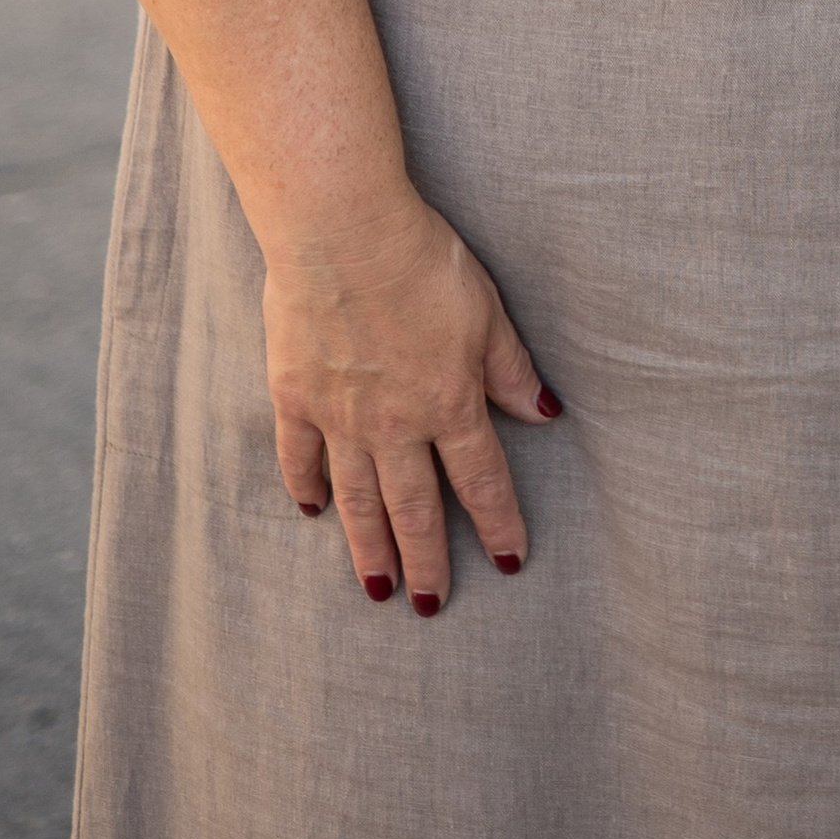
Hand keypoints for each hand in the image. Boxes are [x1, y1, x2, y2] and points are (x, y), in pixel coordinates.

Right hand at [263, 190, 559, 613]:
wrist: (341, 231)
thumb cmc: (424, 261)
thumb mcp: (487, 312)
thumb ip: (510, 369)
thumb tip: (544, 413)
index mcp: (449, 403)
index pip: (481, 480)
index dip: (499, 523)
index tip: (510, 562)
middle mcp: (394, 424)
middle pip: (415, 508)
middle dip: (428, 561)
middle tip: (432, 607)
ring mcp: (340, 416)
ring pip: (358, 499)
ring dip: (370, 548)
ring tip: (379, 589)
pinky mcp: (294, 396)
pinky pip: (299, 457)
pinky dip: (306, 488)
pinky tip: (314, 513)